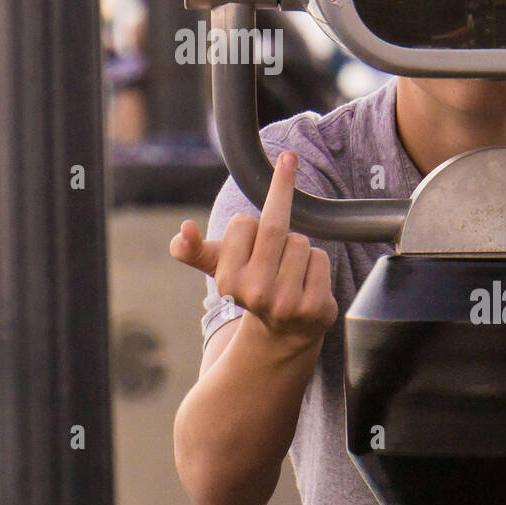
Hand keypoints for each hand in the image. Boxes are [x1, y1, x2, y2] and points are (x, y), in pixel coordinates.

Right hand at [169, 151, 337, 345]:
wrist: (283, 333)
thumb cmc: (250, 286)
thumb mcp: (218, 268)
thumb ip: (191, 249)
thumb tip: (185, 228)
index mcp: (228, 281)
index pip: (243, 223)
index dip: (249, 225)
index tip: (248, 240)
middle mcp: (257, 293)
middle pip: (274, 225)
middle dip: (281, 192)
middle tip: (287, 171)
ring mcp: (288, 302)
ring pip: (300, 241)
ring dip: (297, 248)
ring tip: (288, 270)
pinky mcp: (315, 307)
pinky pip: (320, 258)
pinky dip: (316, 263)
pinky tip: (306, 283)